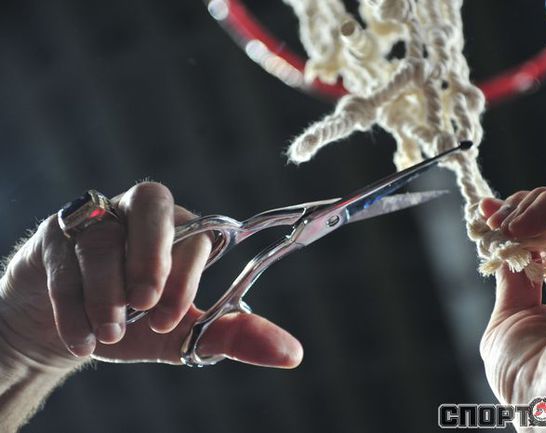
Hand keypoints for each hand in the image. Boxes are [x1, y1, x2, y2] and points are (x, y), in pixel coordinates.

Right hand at [0, 182, 302, 370]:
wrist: (75, 331)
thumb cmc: (138, 324)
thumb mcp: (183, 333)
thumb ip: (234, 337)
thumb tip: (293, 354)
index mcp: (182, 231)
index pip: (197, 232)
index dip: (187, 273)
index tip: (172, 320)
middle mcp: (141, 214)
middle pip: (153, 202)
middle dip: (151, 255)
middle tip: (145, 306)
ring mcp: (97, 220)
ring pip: (103, 237)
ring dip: (107, 293)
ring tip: (112, 333)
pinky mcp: (56, 236)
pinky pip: (63, 260)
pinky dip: (73, 306)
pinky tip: (83, 340)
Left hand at [479, 187, 545, 404]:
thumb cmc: (532, 381)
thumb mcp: (509, 319)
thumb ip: (513, 280)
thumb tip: (503, 245)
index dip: (518, 218)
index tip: (486, 211)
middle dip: (522, 206)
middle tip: (491, 217)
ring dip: (534, 203)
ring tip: (504, 223)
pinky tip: (520, 225)